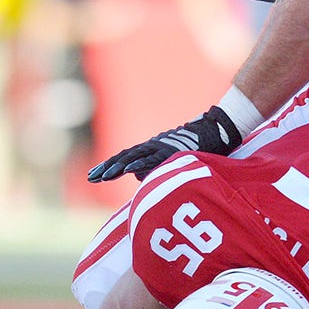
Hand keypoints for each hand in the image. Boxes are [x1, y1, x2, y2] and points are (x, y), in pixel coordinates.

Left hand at [87, 105, 241, 182]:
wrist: (217, 130)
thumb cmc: (196, 147)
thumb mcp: (170, 161)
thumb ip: (152, 168)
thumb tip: (136, 176)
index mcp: (151, 149)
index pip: (124, 158)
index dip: (108, 167)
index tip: (93, 176)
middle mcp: (153, 146)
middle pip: (124, 157)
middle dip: (106, 168)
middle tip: (90, 178)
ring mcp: (162, 147)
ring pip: (136, 157)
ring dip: (118, 167)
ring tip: (103, 177)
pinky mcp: (173, 150)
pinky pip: (154, 157)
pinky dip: (141, 162)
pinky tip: (128, 169)